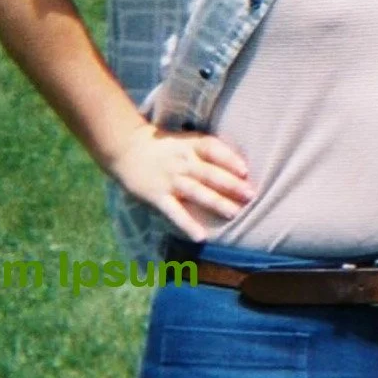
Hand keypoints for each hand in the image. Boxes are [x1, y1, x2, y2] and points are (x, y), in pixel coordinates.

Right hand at [106, 123, 254, 241]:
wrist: (126, 148)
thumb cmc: (165, 147)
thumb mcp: (186, 141)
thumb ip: (208, 151)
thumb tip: (239, 164)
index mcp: (191, 146)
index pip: (212, 149)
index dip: (229, 159)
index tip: (245, 170)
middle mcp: (182, 162)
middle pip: (209, 173)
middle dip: (231, 185)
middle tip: (251, 195)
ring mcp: (169, 180)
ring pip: (196, 192)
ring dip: (216, 202)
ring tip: (234, 213)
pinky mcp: (156, 196)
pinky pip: (174, 212)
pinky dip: (187, 224)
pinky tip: (200, 236)